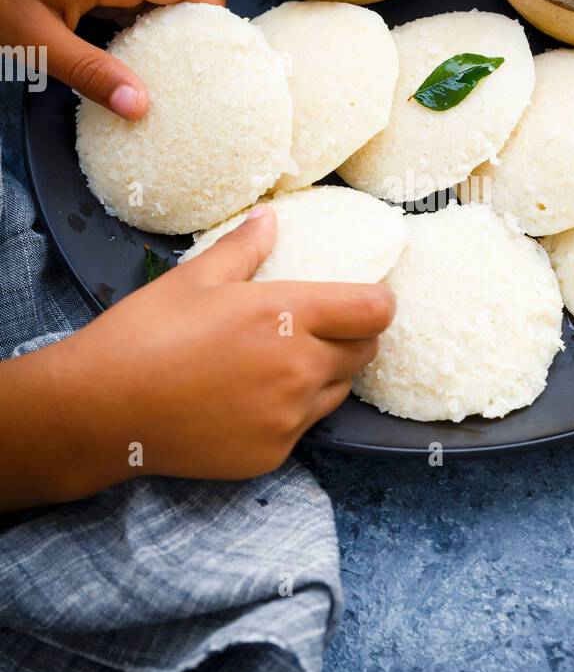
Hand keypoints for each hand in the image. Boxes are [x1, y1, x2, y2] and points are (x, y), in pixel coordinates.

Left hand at [0, 0, 225, 118]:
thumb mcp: (36, 42)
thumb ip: (92, 74)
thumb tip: (141, 108)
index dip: (219, 21)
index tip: (223, 64)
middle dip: (209, 22)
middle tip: (207, 72)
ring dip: (182, 20)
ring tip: (183, 68)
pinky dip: (155, 15)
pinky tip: (144, 52)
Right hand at [0, 208, 394, 506]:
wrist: (100, 411)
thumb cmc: (143, 336)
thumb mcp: (194, 279)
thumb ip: (244, 248)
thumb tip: (270, 218)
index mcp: (286, 315)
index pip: (375, 311)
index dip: (376, 301)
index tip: (362, 298)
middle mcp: (299, 369)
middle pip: (365, 351)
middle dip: (352, 336)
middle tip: (317, 326)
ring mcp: (288, 417)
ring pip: (337, 391)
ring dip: (324, 374)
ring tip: (280, 362)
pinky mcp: (272, 453)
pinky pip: (304, 426)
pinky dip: (291, 411)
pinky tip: (251, 398)